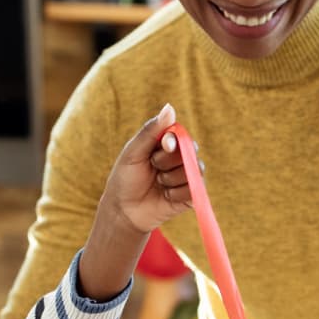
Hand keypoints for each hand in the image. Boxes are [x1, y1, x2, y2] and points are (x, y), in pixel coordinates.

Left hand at [102, 102, 195, 235]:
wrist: (124, 211)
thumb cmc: (125, 179)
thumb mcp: (133, 152)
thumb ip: (150, 131)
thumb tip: (169, 107)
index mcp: (166, 143)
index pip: (180, 134)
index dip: (174, 140)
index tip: (164, 146)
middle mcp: (180, 157)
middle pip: (189, 151)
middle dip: (167, 161)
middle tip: (152, 167)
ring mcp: (187, 175)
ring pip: (193, 170)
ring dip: (171, 178)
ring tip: (158, 183)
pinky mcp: (192, 194)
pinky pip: (194, 189)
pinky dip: (176, 193)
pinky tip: (165, 195)